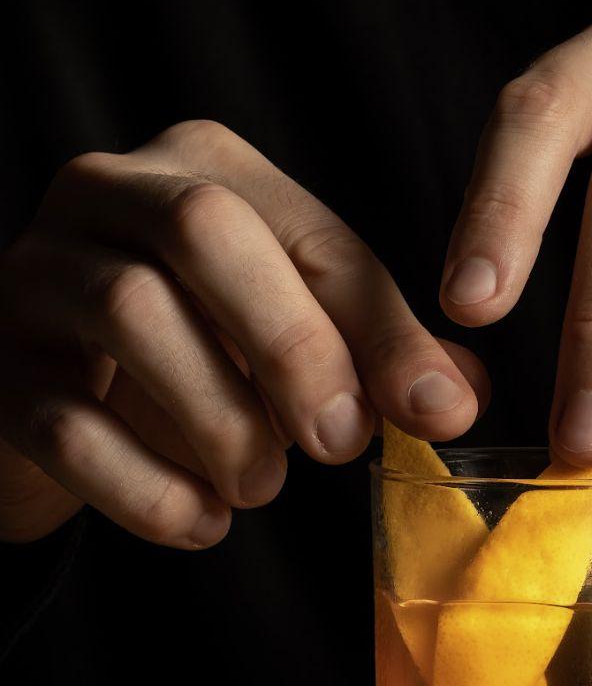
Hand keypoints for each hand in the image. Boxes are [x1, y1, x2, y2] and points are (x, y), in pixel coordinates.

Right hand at [0, 121, 486, 546]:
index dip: (381, 326)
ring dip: (219, 416)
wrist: (53, 394)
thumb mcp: (286, 329)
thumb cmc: (194, 347)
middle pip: (203, 228)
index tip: (436, 409)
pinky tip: (201, 521)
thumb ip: (371, 351)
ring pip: (130, 310)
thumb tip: (456, 397)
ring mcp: (35, 270)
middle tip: (338, 443)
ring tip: (263, 485)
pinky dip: (147, 486)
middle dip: (291, 342)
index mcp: (201, 163)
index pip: (307, 232)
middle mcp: (107, 189)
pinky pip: (65, 420)